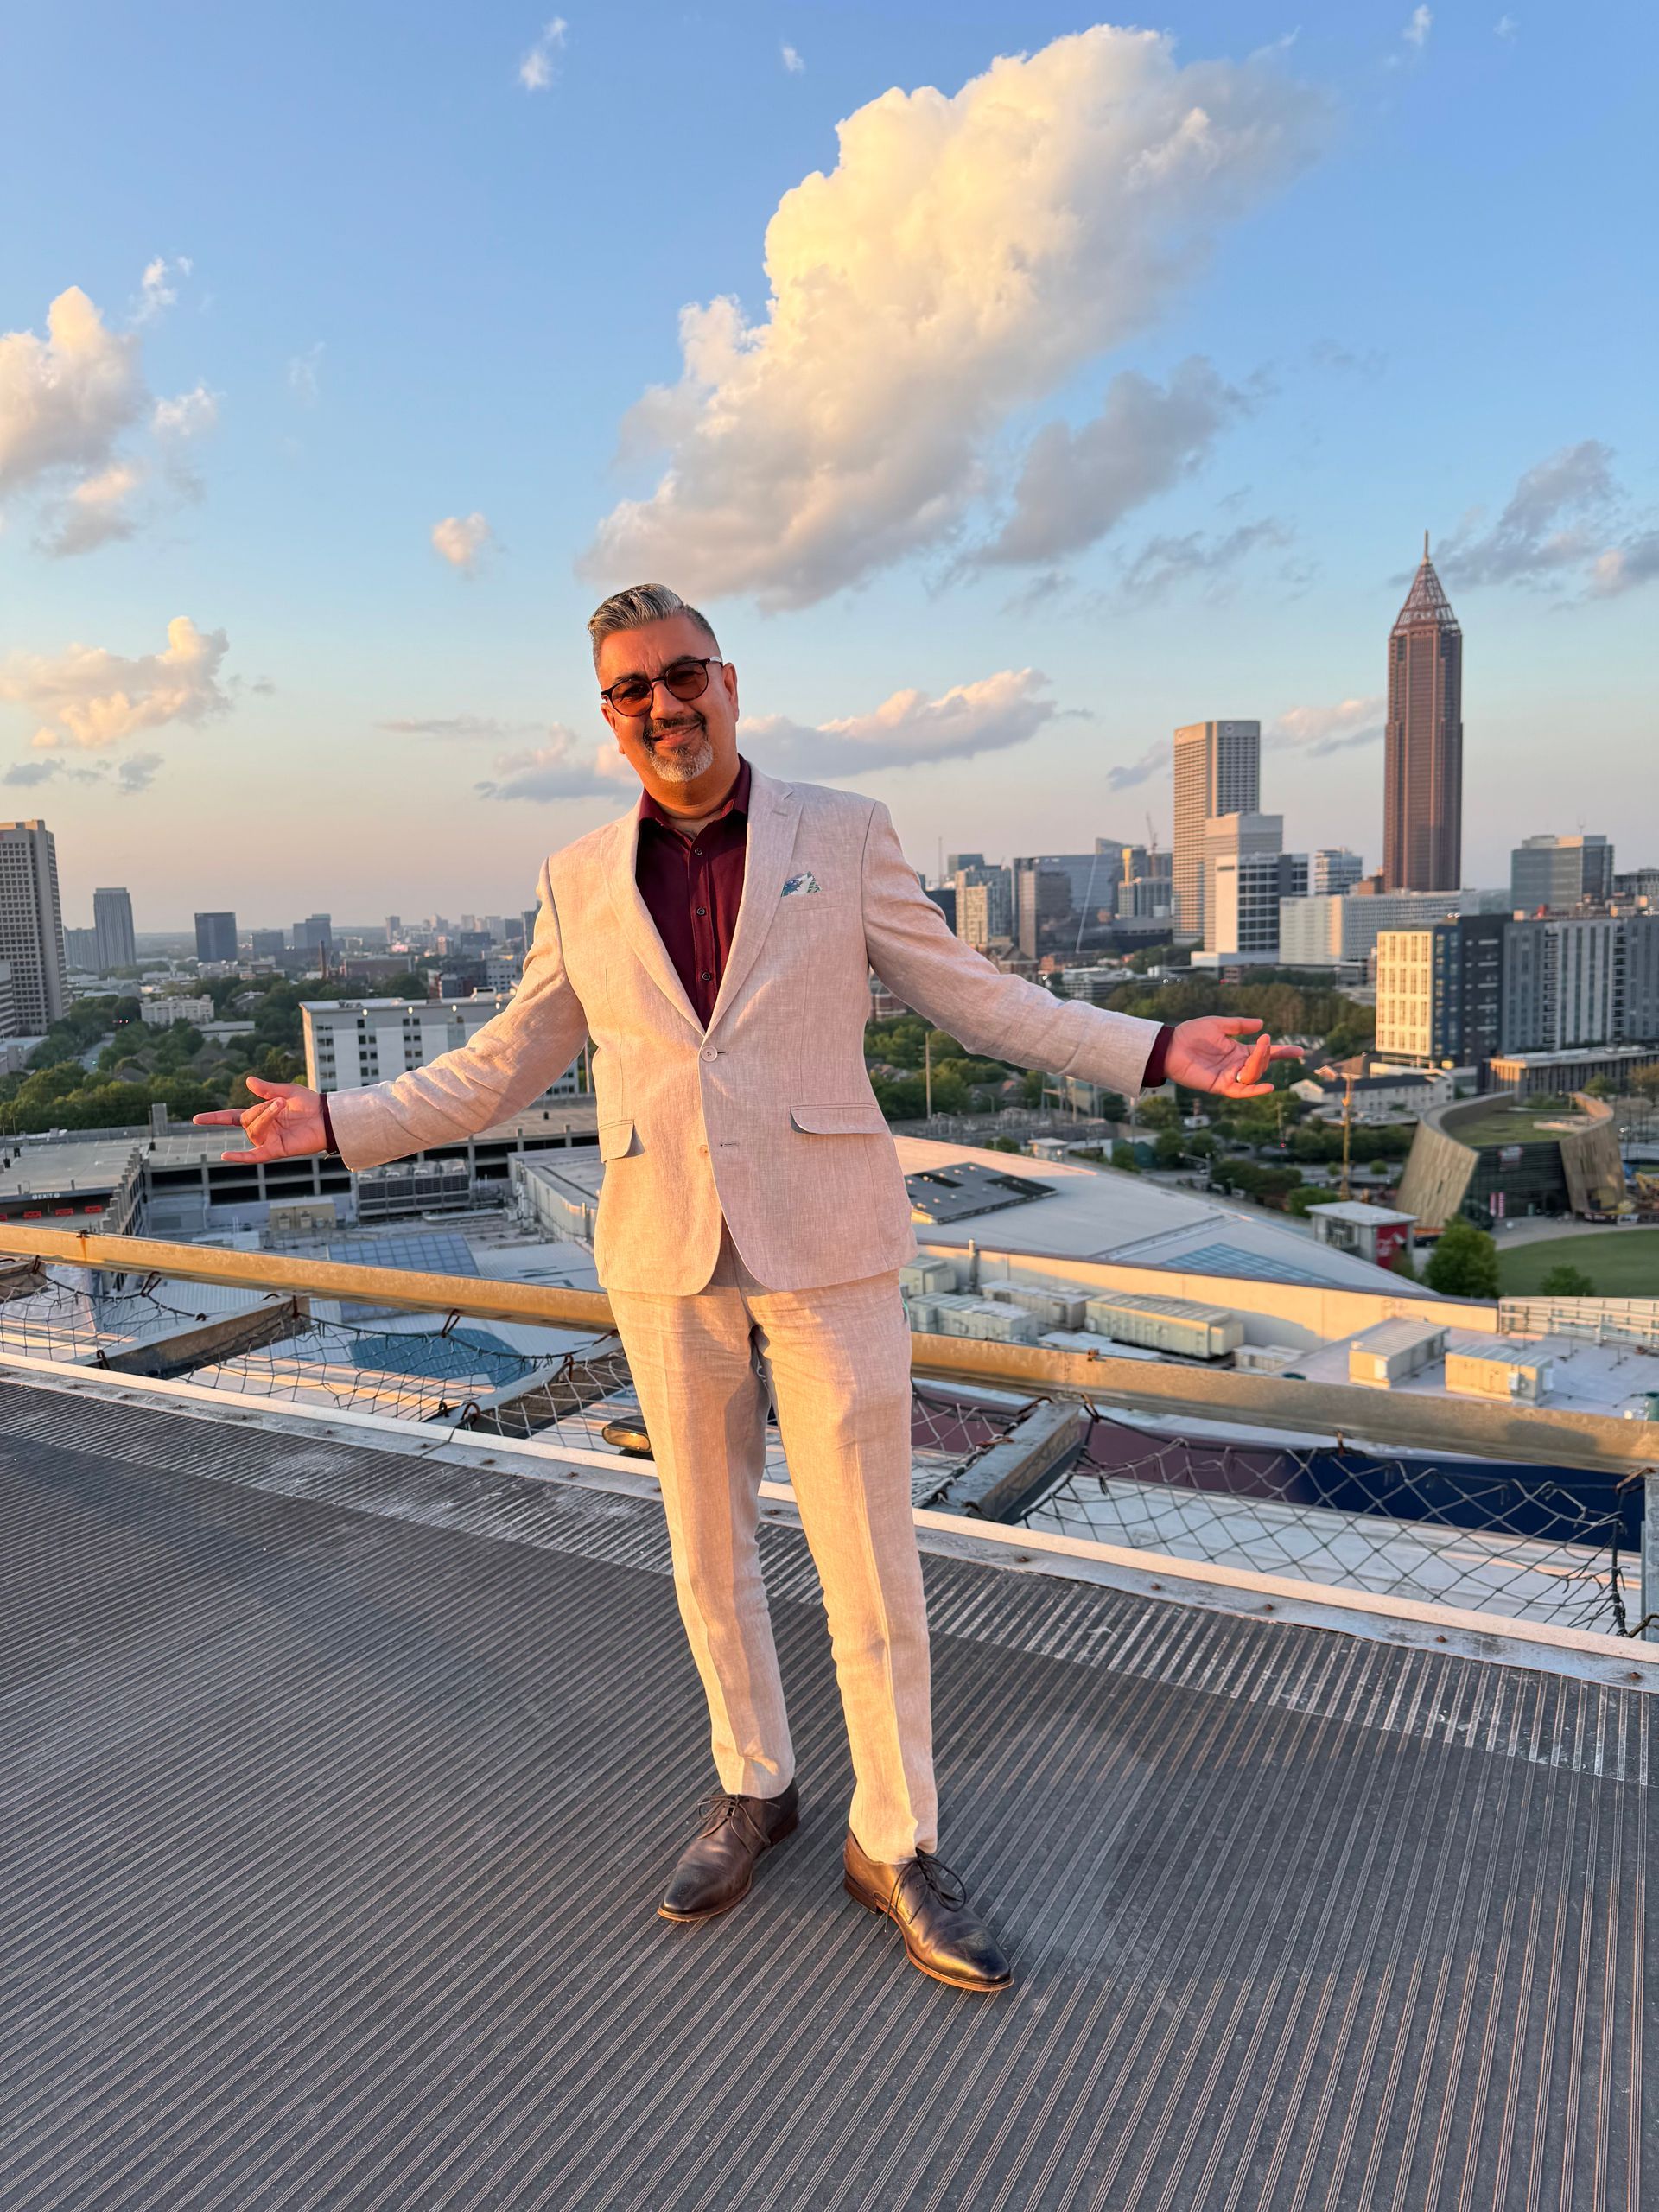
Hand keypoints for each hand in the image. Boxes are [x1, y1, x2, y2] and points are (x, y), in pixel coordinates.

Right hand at [192, 1075, 328, 1162]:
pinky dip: (240, 1157)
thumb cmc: (310, 1104)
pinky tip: (224, 1155)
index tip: (195, 1119)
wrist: (327, 1117)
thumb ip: (267, 1089)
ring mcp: (268, 1140)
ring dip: (266, 1116)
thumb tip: (247, 1080)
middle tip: (283, 1102)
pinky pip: (255, 1156)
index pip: (231, 1117)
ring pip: (253, 1130)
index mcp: (261, 1114)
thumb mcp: (288, 1090)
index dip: (214, 1118)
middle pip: (246, 1119)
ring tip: (283, 1107)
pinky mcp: (276, 1150)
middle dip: (262, 1108)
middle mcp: (262, 1129)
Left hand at [1163, 1016, 1301, 1100]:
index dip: (1282, 1052)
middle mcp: (1236, 1065)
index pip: (1265, 1053)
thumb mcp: (1218, 1024)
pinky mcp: (1220, 1086)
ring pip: (1254, 1076)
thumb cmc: (1191, 1034)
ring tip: (1260, 1051)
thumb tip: (1261, 1024)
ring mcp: (1229, 1076)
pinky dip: (1255, 1090)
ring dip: (1259, 1065)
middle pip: (1261, 1064)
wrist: (1170, 1046)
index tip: (1300, 1051)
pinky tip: (1269, 1086)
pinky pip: (1241, 1091)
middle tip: (1265, 1042)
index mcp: (1238, 1051)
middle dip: (1267, 1053)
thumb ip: (1239, 1025)